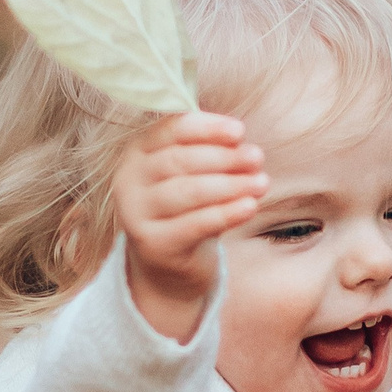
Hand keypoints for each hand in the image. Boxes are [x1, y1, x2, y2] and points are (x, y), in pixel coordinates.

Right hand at [112, 111, 267, 341]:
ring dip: (230, 185)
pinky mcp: (154, 245)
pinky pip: (195, 225)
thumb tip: (239, 140)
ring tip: (261, 183)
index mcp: (138, 152)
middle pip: (180, 161)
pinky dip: (226, 214)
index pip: (171, 130)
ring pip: (188, 192)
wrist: (168, 264)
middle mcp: (129, 181)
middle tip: (257, 158)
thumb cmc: (186, 208)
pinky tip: (250, 207)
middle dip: (224, 157)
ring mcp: (137, 214)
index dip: (207, 128)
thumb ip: (207, 152)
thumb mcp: (191, 175)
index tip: (240, 131)